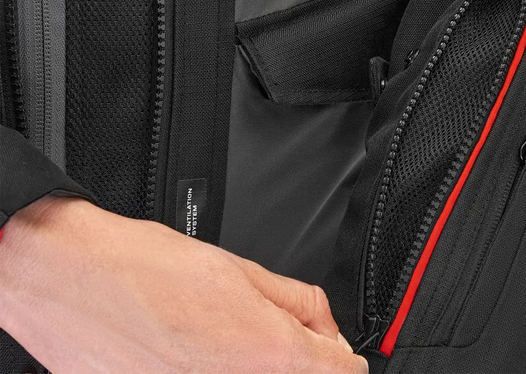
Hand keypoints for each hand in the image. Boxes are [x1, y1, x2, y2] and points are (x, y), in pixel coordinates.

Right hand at [0, 197, 367, 372]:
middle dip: (299, 360)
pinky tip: (189, 353)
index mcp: (270, 351)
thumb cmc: (147, 268)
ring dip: (250, 367)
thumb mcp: (241, 270)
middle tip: (266, 334)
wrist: (75, 281)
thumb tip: (325, 328)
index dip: (339, 354)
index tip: (327, 346)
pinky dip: (212, 373)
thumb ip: (297, 303)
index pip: (343, 373)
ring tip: (216, 340)